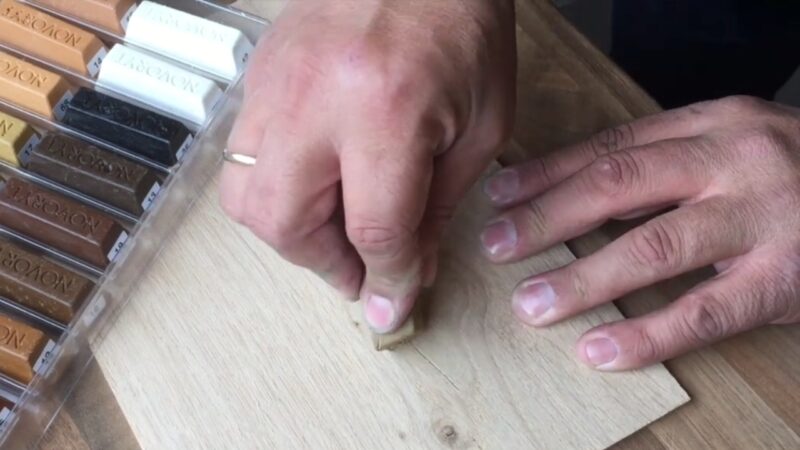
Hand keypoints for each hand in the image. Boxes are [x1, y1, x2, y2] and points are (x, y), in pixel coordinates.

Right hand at [220, 0, 516, 332]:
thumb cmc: (463, 26)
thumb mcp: (480, 125)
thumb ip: (438, 205)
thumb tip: (406, 267)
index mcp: (386, 110)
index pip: (373, 228)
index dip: (386, 280)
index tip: (391, 305)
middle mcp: (315, 101)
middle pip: (285, 223)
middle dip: (323, 263)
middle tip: (359, 268)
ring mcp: (275, 86)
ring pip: (246, 197)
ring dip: (291, 232)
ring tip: (335, 228)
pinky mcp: (259, 77)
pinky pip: (244, 156)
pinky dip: (277, 188)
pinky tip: (318, 182)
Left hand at [482, 96, 799, 369]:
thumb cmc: (793, 174)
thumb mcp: (733, 147)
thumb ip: (666, 164)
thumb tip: (575, 194)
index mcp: (713, 124)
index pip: (611, 146)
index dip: (548, 174)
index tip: (499, 196)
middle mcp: (734, 160)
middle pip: (618, 187)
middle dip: (548, 219)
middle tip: (496, 246)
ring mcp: (762, 218)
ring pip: (654, 249)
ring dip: (584, 279)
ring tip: (534, 305)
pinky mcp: (785, 278)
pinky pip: (705, 312)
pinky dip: (647, 334)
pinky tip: (602, 350)